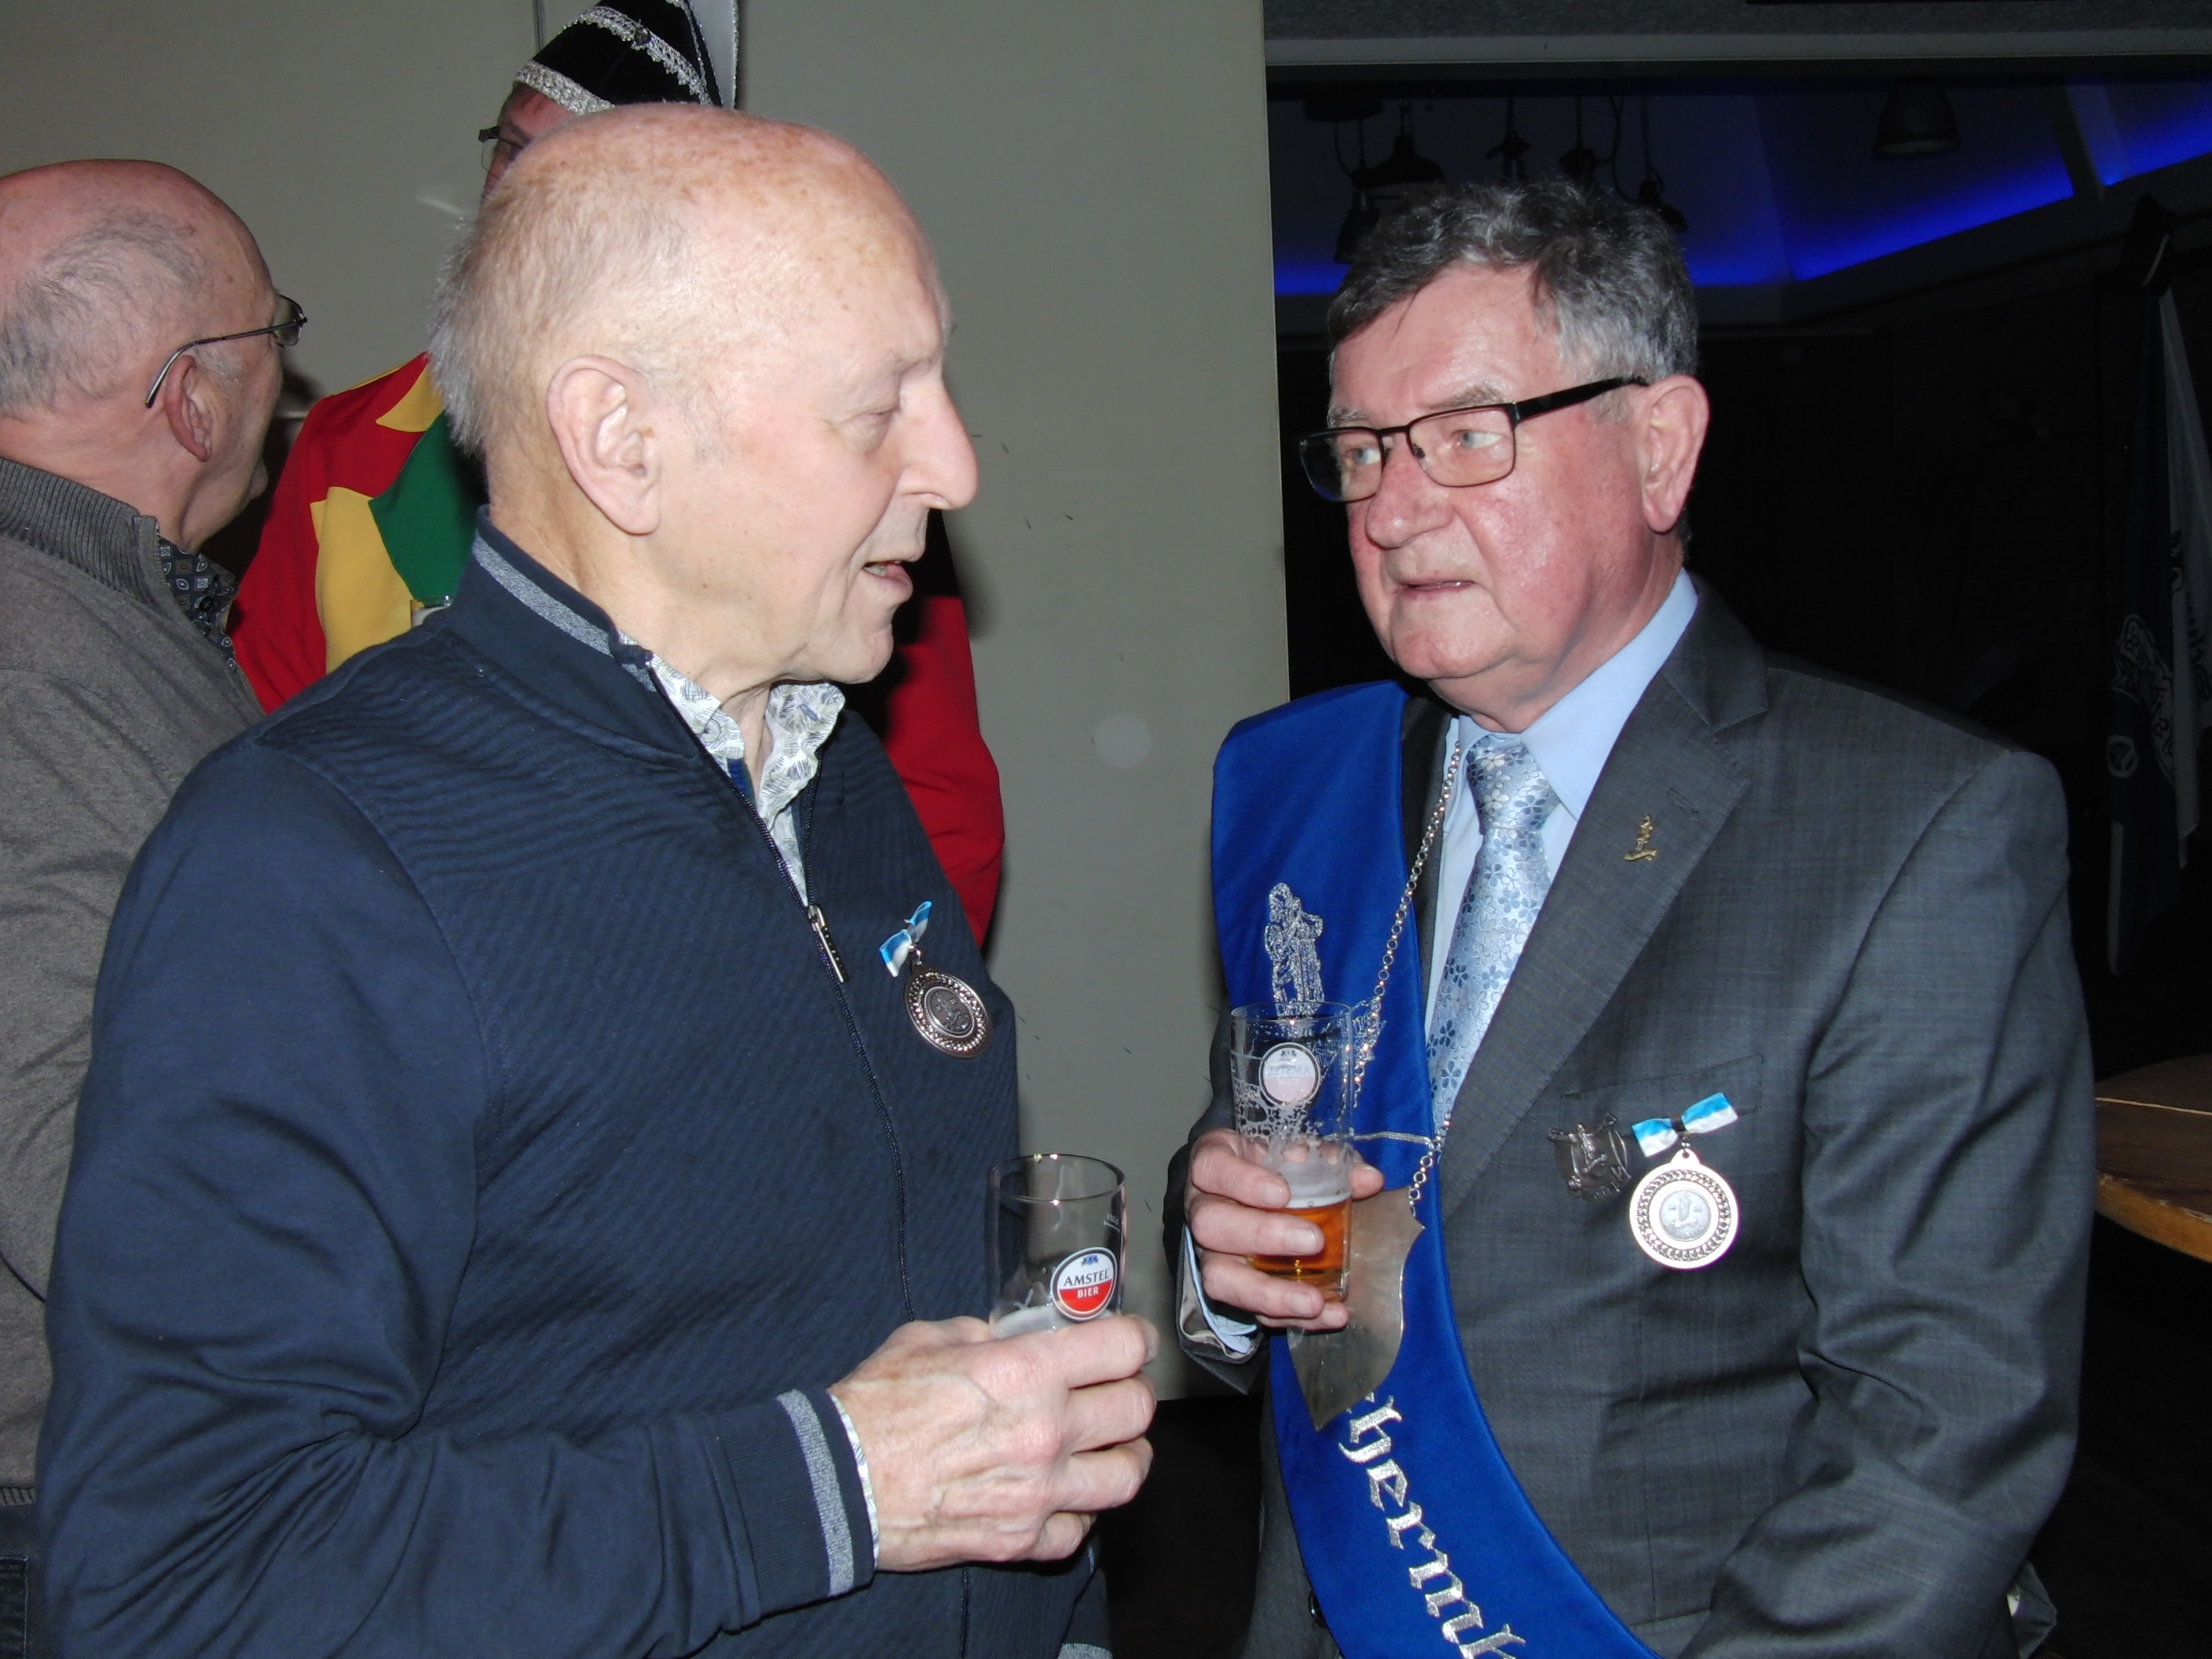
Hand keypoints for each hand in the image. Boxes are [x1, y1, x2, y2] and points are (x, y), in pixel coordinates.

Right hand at [829, 1313, 1156, 1571]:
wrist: (838, 1480)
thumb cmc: (876, 1405)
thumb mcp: (930, 1339)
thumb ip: (983, 1334)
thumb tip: (1010, 1336)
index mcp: (1027, 1371)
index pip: (1123, 1349)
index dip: (1136, 1340)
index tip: (1133, 1343)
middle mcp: (1045, 1431)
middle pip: (1136, 1410)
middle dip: (1132, 1395)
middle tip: (1118, 1392)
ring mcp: (1038, 1492)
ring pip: (1127, 1476)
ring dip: (1126, 1457)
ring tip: (1114, 1448)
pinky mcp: (1020, 1540)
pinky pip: (1081, 1531)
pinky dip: (1081, 1513)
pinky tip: (1068, 1497)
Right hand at [1185, 1127, 1384, 1331]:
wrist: (1250, 1199)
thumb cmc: (1272, 1171)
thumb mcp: (1296, 1157)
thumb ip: (1329, 1163)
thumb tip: (1369, 1179)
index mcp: (1213, 1166)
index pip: (1212, 1168)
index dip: (1243, 1181)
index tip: (1283, 1192)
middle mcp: (1203, 1210)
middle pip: (1211, 1225)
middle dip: (1263, 1235)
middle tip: (1313, 1241)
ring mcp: (1210, 1254)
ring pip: (1220, 1278)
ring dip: (1270, 1293)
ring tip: (1313, 1300)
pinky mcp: (1231, 1289)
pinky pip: (1251, 1310)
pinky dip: (1290, 1317)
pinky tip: (1327, 1314)